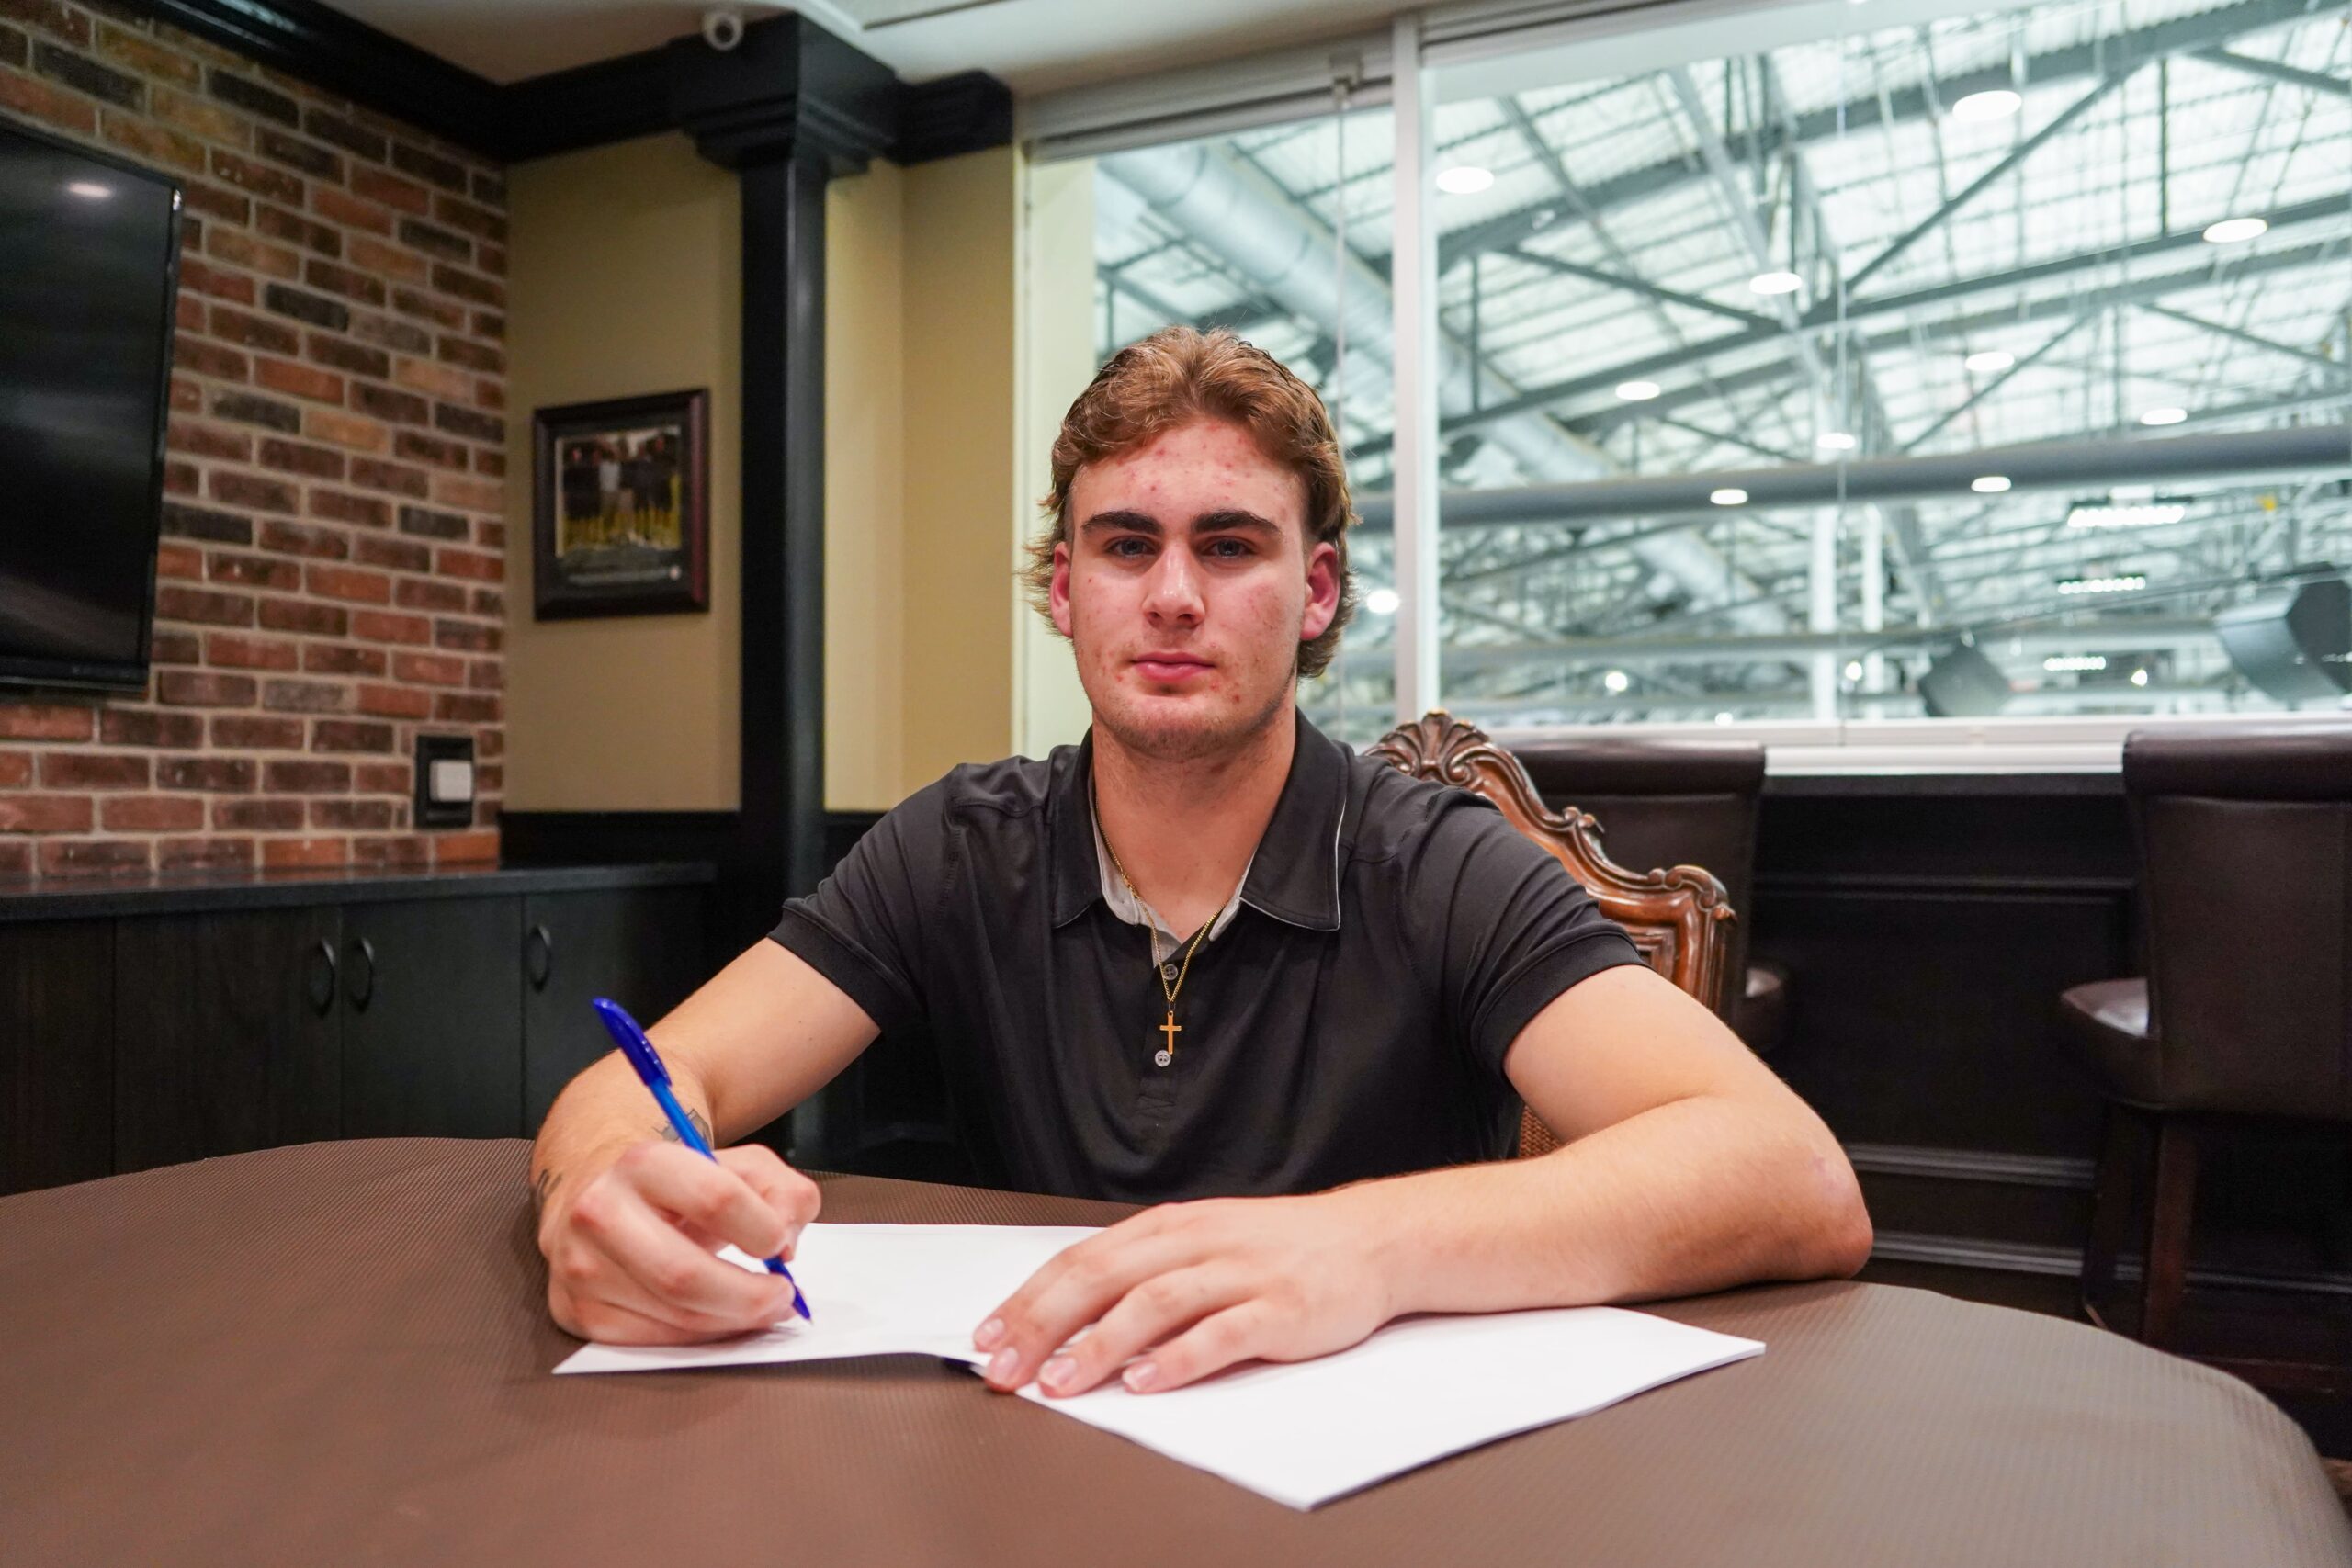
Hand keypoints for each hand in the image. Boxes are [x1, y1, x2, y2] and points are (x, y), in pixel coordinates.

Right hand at [538, 1140, 819, 1344]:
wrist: (599, 1194)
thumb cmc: (682, 1185)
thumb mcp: (741, 1167)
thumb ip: (783, 1195)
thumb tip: (786, 1249)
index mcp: (645, 1163)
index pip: (717, 1199)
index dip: (762, 1230)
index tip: (780, 1246)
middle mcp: (601, 1211)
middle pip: (684, 1274)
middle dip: (748, 1297)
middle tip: (782, 1298)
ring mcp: (580, 1265)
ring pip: (671, 1315)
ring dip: (729, 1322)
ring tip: (758, 1309)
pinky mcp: (575, 1309)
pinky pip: (650, 1340)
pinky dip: (697, 1337)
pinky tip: (716, 1318)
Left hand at [971, 1191, 1394, 1396]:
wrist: (1369, 1239)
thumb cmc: (1277, 1249)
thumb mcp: (1202, 1243)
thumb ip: (1143, 1273)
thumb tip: (1065, 1318)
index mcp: (1170, 1226)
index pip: (1083, 1259)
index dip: (1030, 1298)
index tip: (988, 1336)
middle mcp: (1198, 1242)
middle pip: (1105, 1277)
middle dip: (1045, 1324)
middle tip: (1006, 1367)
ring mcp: (1241, 1273)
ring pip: (1155, 1303)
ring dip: (1100, 1344)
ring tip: (1061, 1381)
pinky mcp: (1281, 1308)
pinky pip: (1223, 1332)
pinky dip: (1180, 1358)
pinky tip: (1147, 1381)